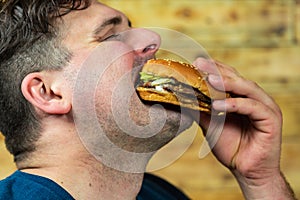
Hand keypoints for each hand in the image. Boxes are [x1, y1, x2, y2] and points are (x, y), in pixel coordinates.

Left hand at [191, 58, 295, 198]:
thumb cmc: (231, 148)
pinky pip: (252, 107)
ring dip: (227, 83)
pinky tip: (218, 104)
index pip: (228, 78)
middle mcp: (255, 99)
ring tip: (209, 79)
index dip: (213, 69)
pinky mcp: (271, 119)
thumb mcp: (211, 125)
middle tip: (200, 63)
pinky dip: (235, 104)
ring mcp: (265, 108)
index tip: (195, 63)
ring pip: (247, 88)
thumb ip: (201, 111)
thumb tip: (184, 98)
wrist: (246, 171)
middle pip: (237, 78)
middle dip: (217, 70)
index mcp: (242, 98)